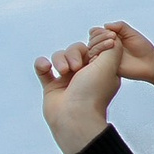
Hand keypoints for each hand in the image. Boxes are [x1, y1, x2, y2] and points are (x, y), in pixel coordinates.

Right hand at [37, 38, 123, 153]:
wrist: (74, 118)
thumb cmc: (93, 93)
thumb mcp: (109, 66)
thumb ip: (112, 48)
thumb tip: (111, 36)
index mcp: (102, 70)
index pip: (96, 46)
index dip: (94, 43)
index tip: (93, 47)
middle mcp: (86, 74)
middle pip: (77, 49)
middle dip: (75, 53)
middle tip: (76, 67)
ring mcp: (68, 80)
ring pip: (60, 56)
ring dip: (59, 60)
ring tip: (63, 72)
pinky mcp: (52, 87)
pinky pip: (43, 68)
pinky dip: (42, 65)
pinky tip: (46, 68)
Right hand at [93, 20, 153, 94]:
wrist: (151, 63)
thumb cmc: (144, 48)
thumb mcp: (132, 33)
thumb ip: (120, 26)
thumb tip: (105, 25)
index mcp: (110, 38)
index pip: (95, 32)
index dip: (99, 32)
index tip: (111, 33)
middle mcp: (106, 47)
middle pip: (92, 41)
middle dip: (99, 38)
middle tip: (113, 39)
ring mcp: (106, 58)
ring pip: (92, 50)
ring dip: (99, 46)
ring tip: (112, 44)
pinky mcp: (107, 67)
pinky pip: (95, 63)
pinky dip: (97, 58)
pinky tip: (106, 55)